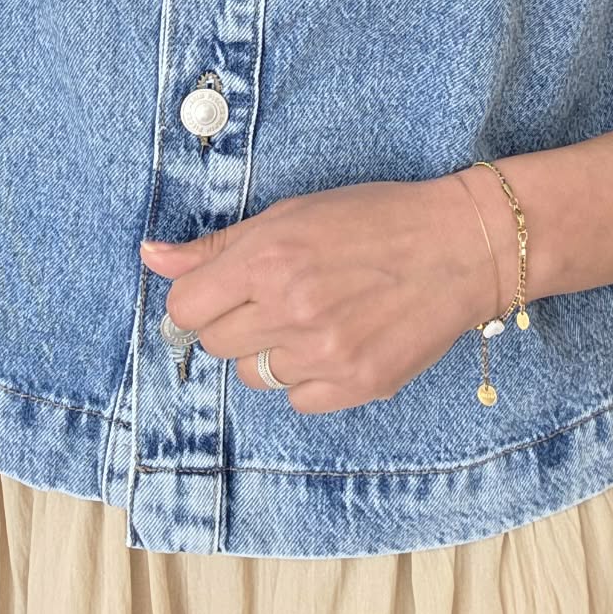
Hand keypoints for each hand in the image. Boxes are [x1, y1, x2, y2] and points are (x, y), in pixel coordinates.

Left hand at [141, 170, 513, 414]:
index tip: (221, 293)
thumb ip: (217, 245)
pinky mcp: (357, 385)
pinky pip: (297, 400)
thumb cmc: (375, 218)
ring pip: (254, 376)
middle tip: (278, 299)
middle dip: (236, 322)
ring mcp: (324, 354)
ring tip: (315, 318)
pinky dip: (308, 378)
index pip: (185, 307)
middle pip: (215, 343)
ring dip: (272, 352)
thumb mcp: (292, 214)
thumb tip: (150, 256)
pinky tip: (338, 342)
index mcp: (267, 258)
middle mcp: (289, 310)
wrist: (462, 246)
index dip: (198, 300)